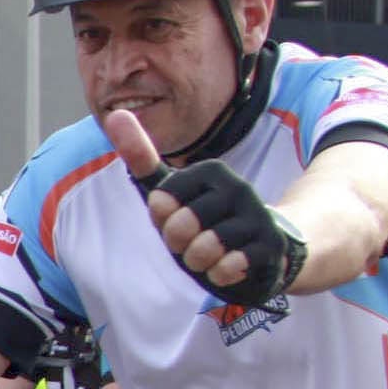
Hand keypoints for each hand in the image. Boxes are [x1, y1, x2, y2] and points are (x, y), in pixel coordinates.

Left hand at [110, 109, 306, 305]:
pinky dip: (220, 274)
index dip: (162, 220)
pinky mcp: (271, 245)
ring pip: (205, 248)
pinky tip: (229, 266)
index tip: (176, 219)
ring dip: (198, 262)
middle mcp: (237, 188)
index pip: (162, 200)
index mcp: (211, 171)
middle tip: (192, 243)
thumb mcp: (170, 195)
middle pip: (180, 226)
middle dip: (178, 245)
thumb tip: (116, 114)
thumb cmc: (205, 223)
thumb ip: (142, 160)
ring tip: (210, 256)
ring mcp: (257, 216)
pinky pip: (229, 266)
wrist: (260, 250)